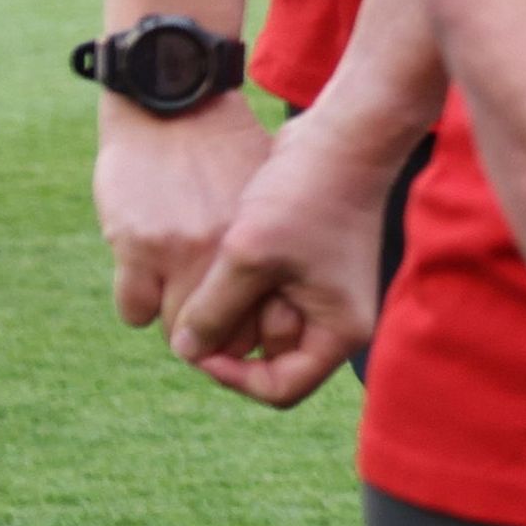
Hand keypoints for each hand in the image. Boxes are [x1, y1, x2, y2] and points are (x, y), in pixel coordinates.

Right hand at [96, 98, 272, 330]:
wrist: (172, 107)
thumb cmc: (226, 152)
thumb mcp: (265, 198)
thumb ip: (270, 248)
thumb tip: (279, 308)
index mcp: (263, 244)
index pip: (265, 325)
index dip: (252, 329)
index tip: (241, 320)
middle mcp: (228, 254)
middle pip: (222, 337)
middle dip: (214, 333)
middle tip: (204, 312)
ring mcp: (180, 254)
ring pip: (175, 330)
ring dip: (174, 318)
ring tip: (174, 291)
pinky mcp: (136, 247)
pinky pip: (135, 312)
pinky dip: (138, 302)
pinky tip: (144, 277)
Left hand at [166, 104, 413, 406]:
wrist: (340, 138)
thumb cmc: (305, 195)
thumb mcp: (248, 256)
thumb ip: (213, 310)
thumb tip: (184, 350)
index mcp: (338, 330)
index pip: (279, 388)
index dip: (231, 375)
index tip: (196, 342)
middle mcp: (334, 319)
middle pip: (269, 359)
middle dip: (229, 338)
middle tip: (196, 304)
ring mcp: (321, 293)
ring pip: (260, 325)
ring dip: (230, 308)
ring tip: (211, 272)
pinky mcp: (306, 267)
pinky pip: (263, 295)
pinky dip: (238, 284)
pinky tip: (221, 255)